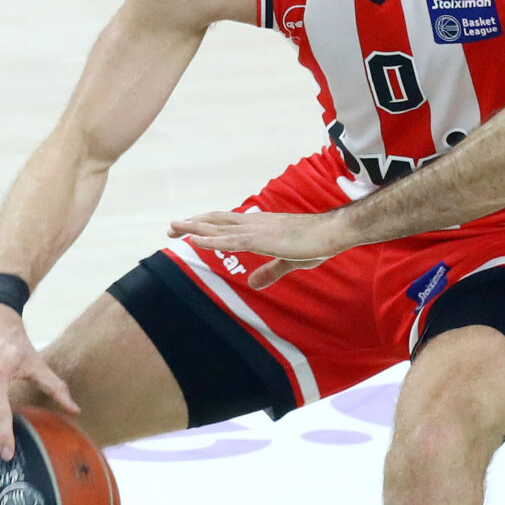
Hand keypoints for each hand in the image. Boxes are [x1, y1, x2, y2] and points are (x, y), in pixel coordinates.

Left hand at [168, 208, 348, 290]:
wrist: (333, 232)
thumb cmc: (316, 243)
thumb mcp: (289, 261)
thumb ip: (270, 272)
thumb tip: (253, 283)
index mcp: (260, 227)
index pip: (227, 224)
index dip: (207, 225)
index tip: (188, 229)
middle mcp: (254, 224)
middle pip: (216, 221)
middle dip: (193, 223)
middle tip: (171, 227)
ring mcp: (256, 230)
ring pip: (218, 227)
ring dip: (194, 227)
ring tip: (173, 227)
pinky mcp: (261, 239)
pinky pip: (230, 240)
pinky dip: (210, 240)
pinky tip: (194, 239)